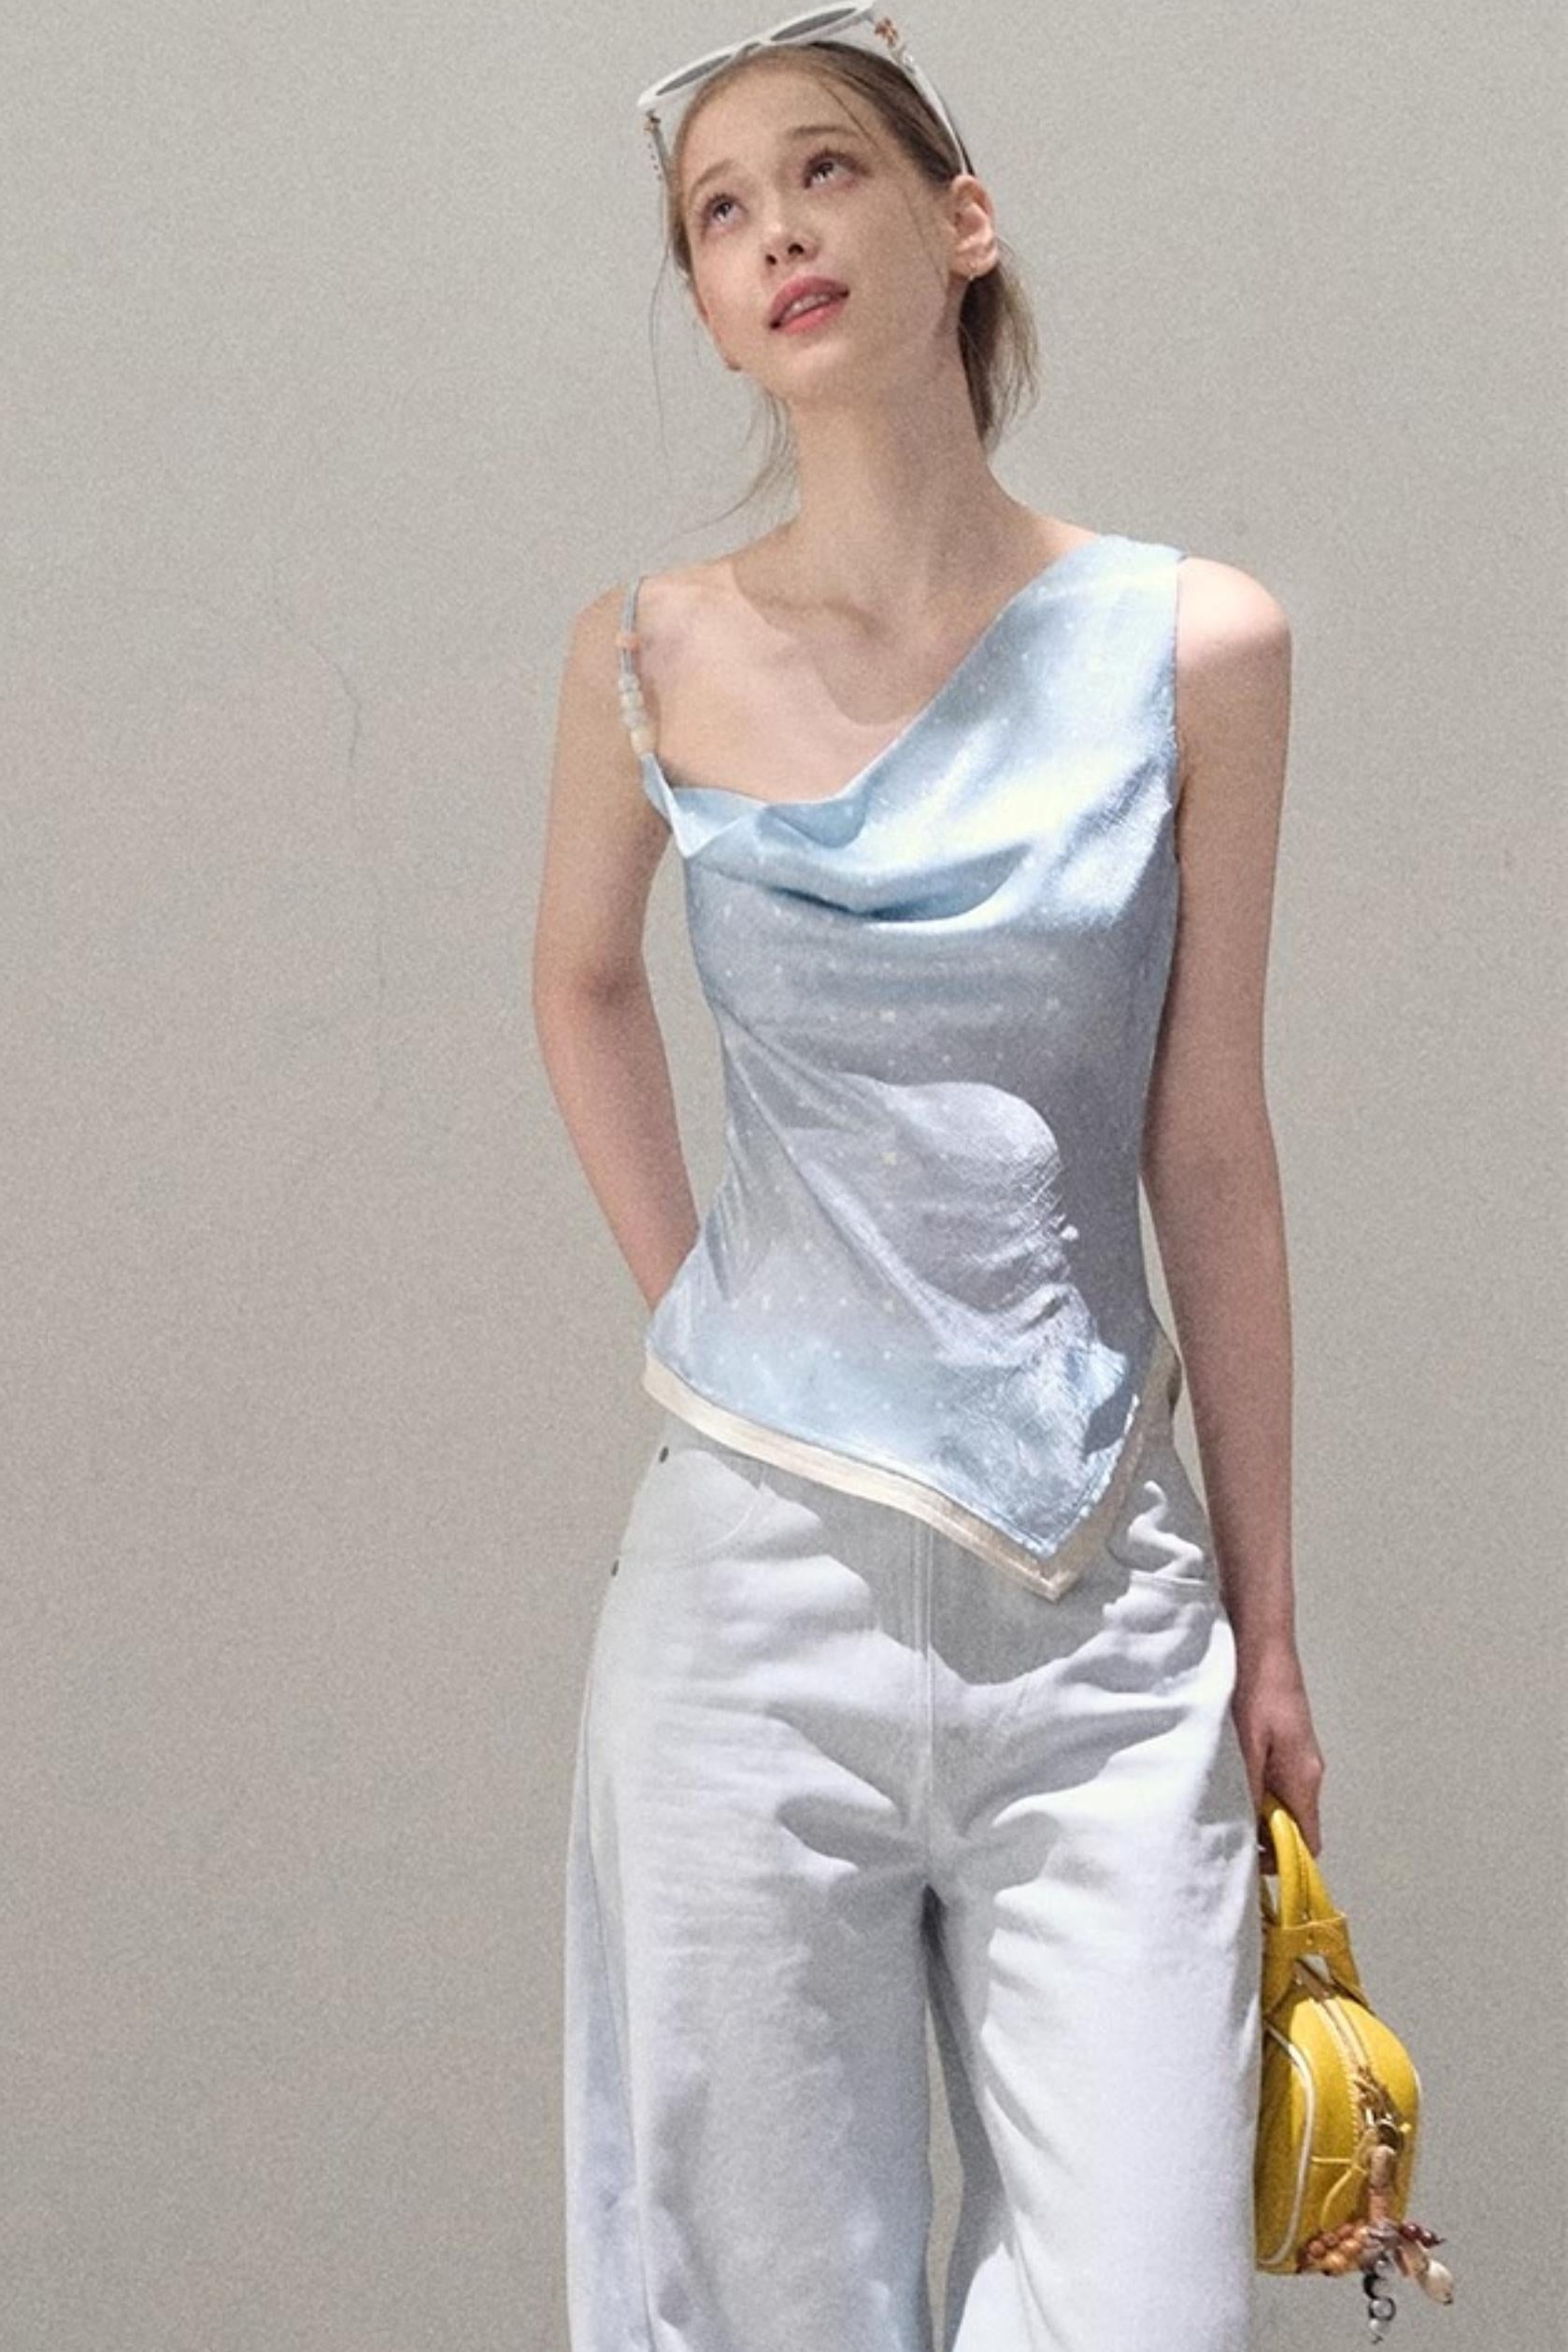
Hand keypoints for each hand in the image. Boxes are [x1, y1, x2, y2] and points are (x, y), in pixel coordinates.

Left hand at [1231, 1633, 1325, 1856]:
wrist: (1259, 1637)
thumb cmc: (1255, 1686)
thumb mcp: (1246, 1744)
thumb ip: (1249, 1789)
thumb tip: (1247, 1833)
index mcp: (1304, 1778)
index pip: (1308, 1843)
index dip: (1282, 1863)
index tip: (1247, 1868)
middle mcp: (1307, 1772)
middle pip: (1291, 1826)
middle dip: (1260, 1838)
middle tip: (1219, 1836)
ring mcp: (1296, 1755)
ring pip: (1277, 1802)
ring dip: (1250, 1809)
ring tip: (1212, 1805)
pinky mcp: (1282, 1740)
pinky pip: (1269, 1778)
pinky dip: (1249, 1786)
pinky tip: (1219, 1775)